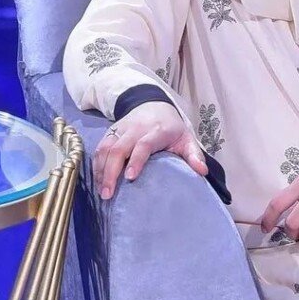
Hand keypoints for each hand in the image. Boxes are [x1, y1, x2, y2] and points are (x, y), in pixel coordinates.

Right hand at [93, 102, 207, 199]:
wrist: (153, 105)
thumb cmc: (171, 128)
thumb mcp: (186, 139)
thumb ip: (194, 155)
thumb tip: (202, 172)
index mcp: (155, 131)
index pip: (143, 145)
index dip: (136, 160)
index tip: (130, 177)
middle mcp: (135, 129)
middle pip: (118, 149)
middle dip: (110, 172)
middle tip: (108, 194)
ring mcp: (120, 130)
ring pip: (105, 149)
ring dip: (100, 171)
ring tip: (101, 192)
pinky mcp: (110, 132)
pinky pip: (99, 148)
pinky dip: (96, 165)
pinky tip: (97, 181)